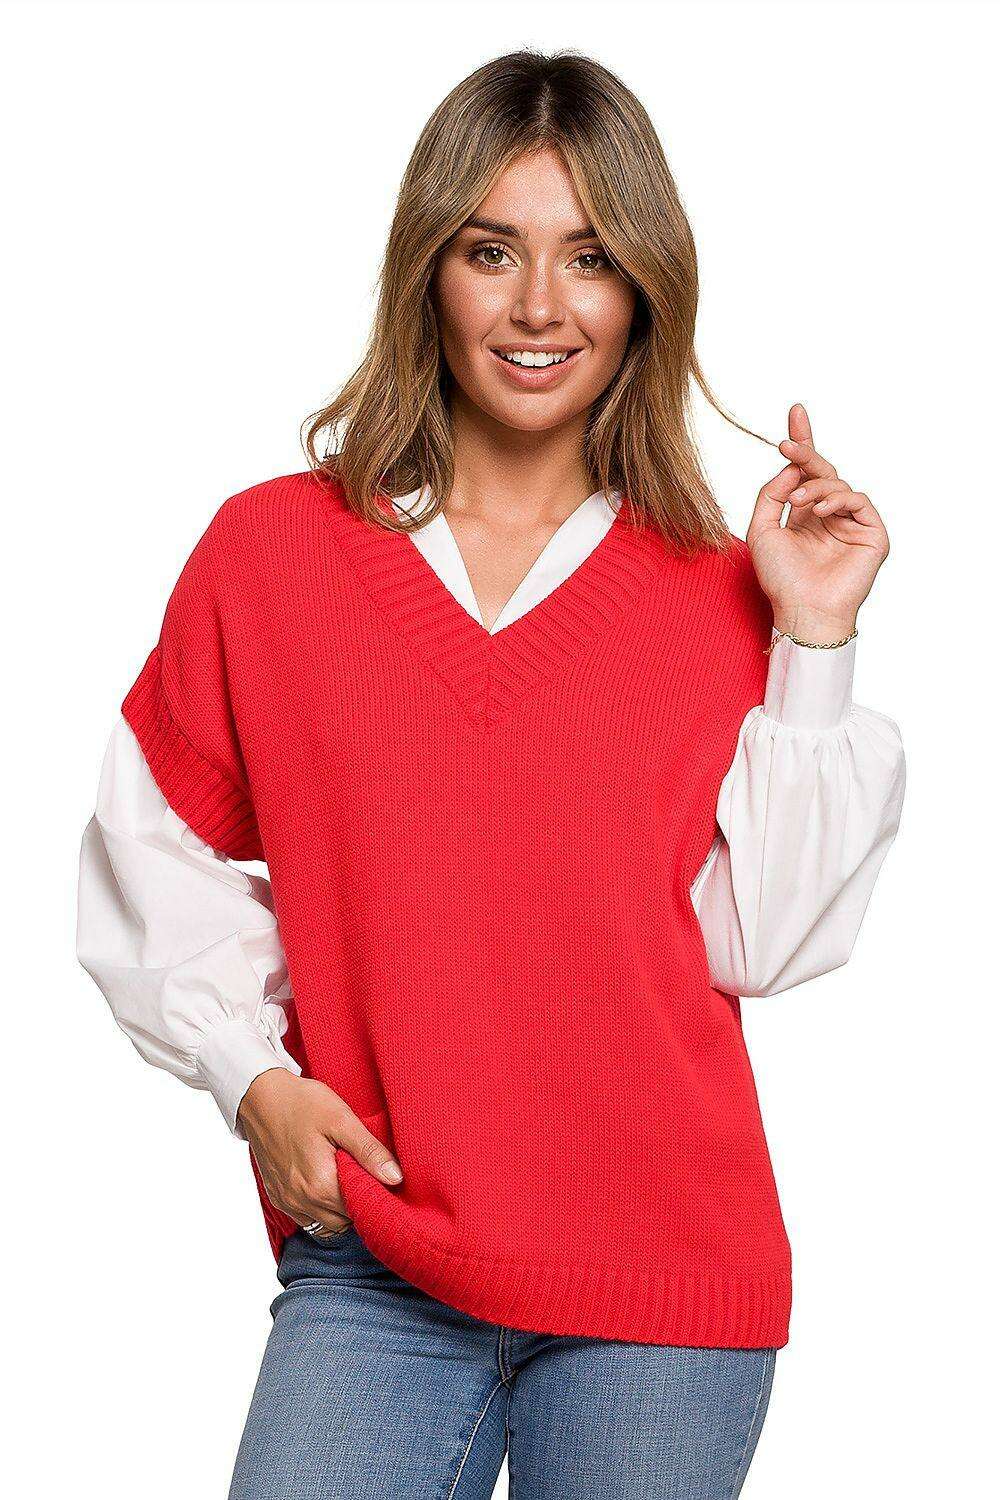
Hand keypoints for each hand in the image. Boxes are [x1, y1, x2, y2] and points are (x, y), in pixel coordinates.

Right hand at [236, 1068, 402, 1237]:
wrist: (259, 1097)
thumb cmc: (302, 1103)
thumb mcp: (341, 1119)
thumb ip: (369, 1151)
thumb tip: (396, 1178)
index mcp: (321, 1185)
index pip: (361, 1210)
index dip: (375, 1196)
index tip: (381, 1178)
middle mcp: (302, 1201)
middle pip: (345, 1221)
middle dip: (359, 1203)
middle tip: (366, 1175)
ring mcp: (287, 1202)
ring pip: (326, 1225)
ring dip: (340, 1209)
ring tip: (347, 1178)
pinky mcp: (277, 1197)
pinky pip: (307, 1219)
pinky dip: (321, 1209)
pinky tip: (327, 1183)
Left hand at [746, 403, 889, 641]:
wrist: (801, 610)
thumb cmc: (780, 579)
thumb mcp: (762, 530)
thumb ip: (770, 494)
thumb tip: (789, 467)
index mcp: (804, 515)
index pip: (806, 472)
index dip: (802, 443)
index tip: (795, 413)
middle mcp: (829, 516)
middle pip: (822, 471)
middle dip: (805, 453)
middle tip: (787, 443)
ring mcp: (852, 524)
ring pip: (838, 484)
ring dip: (815, 485)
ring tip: (798, 500)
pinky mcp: (872, 534)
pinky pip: (858, 500)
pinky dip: (837, 498)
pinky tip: (819, 509)